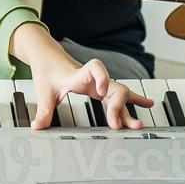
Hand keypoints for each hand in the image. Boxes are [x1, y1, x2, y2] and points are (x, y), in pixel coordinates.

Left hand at [9, 21, 152, 129]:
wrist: (48, 57)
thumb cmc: (47, 70)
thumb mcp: (43, 91)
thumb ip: (43, 110)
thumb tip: (37, 126)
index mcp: (79, 75)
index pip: (95, 68)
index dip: (101, 78)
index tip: (101, 92)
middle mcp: (93, 78)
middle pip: (114, 86)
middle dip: (118, 105)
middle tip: (116, 125)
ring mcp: (99, 83)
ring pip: (120, 93)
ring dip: (129, 108)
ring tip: (138, 124)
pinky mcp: (101, 87)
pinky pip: (121, 93)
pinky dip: (134, 98)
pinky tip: (147, 104)